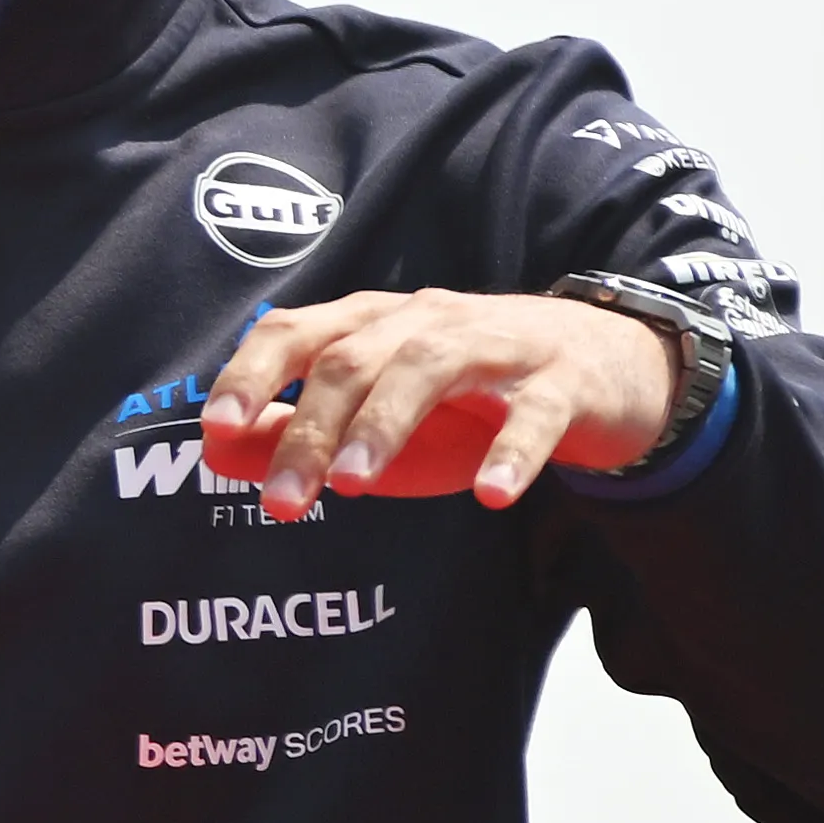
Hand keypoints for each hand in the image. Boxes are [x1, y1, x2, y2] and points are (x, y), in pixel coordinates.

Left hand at [206, 286, 674, 517]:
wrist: (606, 365)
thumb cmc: (470, 396)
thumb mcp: (379, 411)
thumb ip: (300, 427)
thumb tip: (216, 451)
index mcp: (375, 323)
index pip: (297, 331)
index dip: (252, 374)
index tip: (218, 428)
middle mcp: (429, 322)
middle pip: (353, 360)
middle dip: (310, 430)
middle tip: (283, 500)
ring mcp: (500, 345)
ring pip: (429, 367)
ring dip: (384, 425)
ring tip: (352, 485)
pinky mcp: (565, 382)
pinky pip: (536, 413)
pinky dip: (511, 452)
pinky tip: (491, 494)